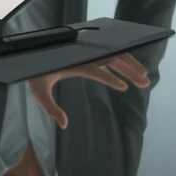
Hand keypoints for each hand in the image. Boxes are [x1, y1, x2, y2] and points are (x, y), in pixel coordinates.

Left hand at [26, 53, 150, 128]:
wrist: (29, 54)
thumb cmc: (34, 74)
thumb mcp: (39, 92)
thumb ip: (51, 108)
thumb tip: (64, 124)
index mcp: (72, 63)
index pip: (96, 70)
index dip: (110, 78)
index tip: (125, 87)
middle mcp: (83, 55)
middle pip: (111, 59)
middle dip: (129, 70)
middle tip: (145, 82)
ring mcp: (87, 52)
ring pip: (114, 54)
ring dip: (131, 64)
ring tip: (145, 78)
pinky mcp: (88, 51)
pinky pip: (110, 52)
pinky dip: (124, 58)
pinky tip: (134, 68)